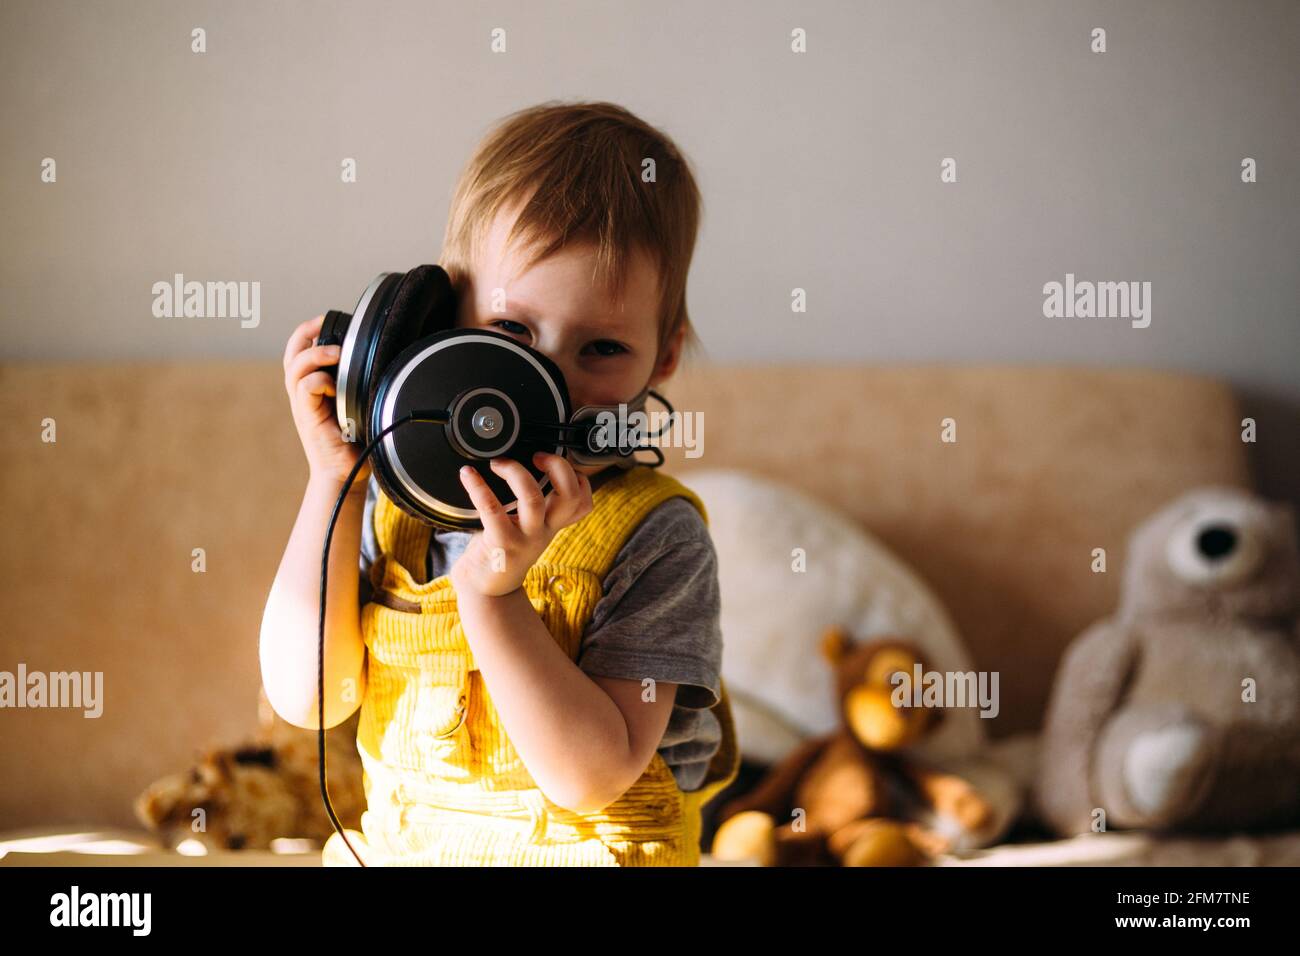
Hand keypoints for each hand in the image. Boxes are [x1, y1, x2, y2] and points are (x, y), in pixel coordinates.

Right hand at [283, 314, 370, 486]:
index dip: (311, 330)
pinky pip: (304, 387)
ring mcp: (303, 405)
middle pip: (291, 352)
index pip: (301, 349)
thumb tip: (387, 359)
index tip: (328, 319)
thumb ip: (363, 383)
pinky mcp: (307, 417)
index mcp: (314, 386)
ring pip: (295, 366)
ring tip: (336, 352)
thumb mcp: (361, 404)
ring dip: (315, 354)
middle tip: (325, 323)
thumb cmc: (356, 442)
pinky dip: (318, 380)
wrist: (346, 474)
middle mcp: (303, 393)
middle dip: (306, 332)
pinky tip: (334, 386)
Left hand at [450, 452, 593, 597]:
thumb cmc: (502, 553)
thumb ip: (533, 507)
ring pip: (532, 498)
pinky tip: (468, 475)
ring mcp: (524, 539)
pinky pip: (491, 510)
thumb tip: (527, 468)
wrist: (485, 590)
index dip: (580, 478)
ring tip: (499, 463)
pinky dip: (478, 487)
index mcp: (551, 525)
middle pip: (568, 495)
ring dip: (515, 472)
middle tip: (537, 456)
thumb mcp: (527, 530)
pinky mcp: (500, 545)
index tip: (560, 463)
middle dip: (557, 465)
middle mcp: (543, 531)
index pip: (583, 503)